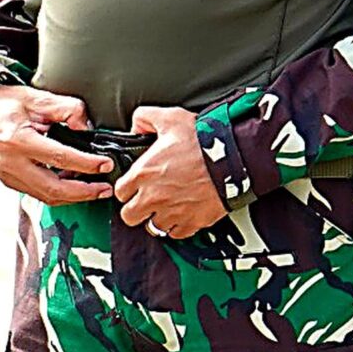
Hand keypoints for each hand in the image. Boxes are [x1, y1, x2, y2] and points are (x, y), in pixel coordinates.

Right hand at [0, 85, 112, 205]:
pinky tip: (73, 186)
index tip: (105, 164)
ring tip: (95, 190)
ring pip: (46, 196)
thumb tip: (86, 126)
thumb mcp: (34, 97)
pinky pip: (37, 194)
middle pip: (53, 189)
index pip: (60, 157)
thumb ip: (64, 108)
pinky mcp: (9, 182)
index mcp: (18, 140)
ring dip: (73, 197)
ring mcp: (9, 176)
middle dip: (83, 193)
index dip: (86, 163)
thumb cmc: (2, 104)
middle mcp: (12, 163)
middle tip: (105, 188)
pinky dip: (58, 193)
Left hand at [112, 106, 225, 240]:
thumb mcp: (169, 117)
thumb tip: (136, 125)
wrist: (232, 158)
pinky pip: (176, 234)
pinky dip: (178, 226)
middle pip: (130, 216)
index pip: (120, 192)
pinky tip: (182, 213)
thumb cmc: (202, 140)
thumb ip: (145, 118)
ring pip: (153, 228)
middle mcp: (154, 197)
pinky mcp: (192, 222)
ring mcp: (173, 212)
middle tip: (145, 200)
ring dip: (157, 218)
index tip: (134, 185)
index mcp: (144, 173)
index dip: (127, 188)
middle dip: (135, 209)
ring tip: (165, 207)